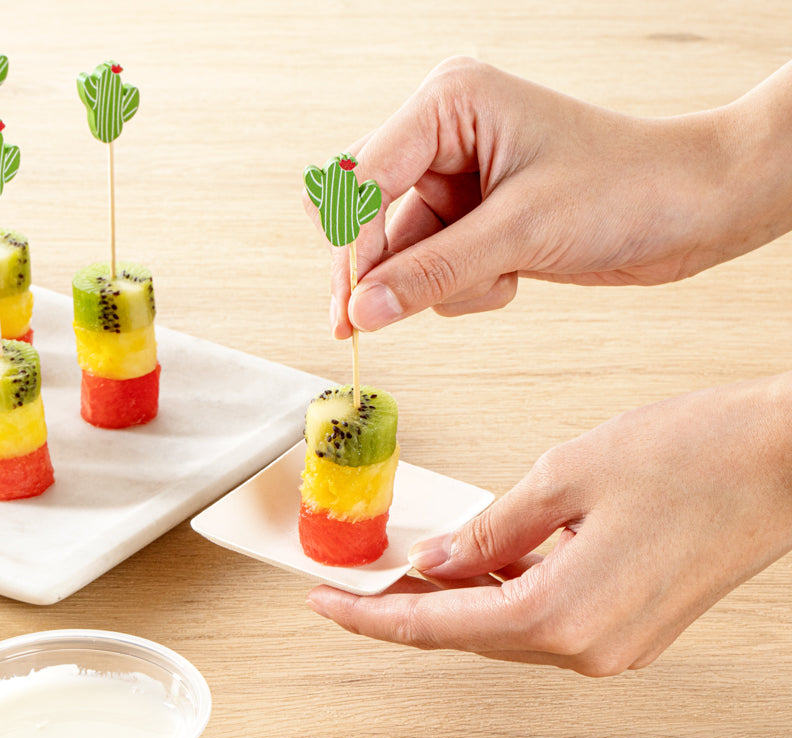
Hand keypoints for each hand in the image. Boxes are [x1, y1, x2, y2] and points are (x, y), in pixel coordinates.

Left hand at [306, 375, 791, 674]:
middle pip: (465, 634)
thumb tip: (440, 558)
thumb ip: (491, 527)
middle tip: (357, 578)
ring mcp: (615, 646)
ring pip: (504, 630)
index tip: (326, 603)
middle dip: (406, 606)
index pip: (435, 625)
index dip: (371, 616)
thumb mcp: (564, 474)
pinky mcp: (634, 631)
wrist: (788, 460)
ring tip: (408, 566)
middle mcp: (588, 648)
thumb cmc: (695, 455)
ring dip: (453, 601)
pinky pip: (544, 621)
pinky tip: (479, 566)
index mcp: (561, 613)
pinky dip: (502, 596)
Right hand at [326, 57, 791, 337]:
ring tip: (498, 279)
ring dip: (437, 285)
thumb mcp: (521, 232)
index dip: (350, 247)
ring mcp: (455, 182)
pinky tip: (511, 279)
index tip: (351, 309)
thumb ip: (432, 274)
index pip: (361, 179)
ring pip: (398, 254)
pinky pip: (431, 271)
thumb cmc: (625, 188)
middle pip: (364, 216)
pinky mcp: (471, 221)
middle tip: (362, 326)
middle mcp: (442, 138)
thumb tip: (362, 312)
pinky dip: (463, 290)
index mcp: (447, 105)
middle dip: (377, 272)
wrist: (691, 209)